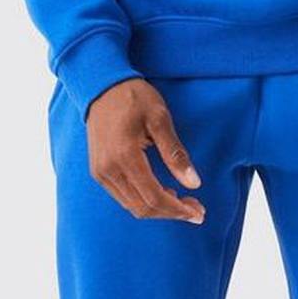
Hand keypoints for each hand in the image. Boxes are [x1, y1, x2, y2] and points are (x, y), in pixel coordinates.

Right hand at [86, 79, 204, 223]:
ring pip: (133, 207)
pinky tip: (162, 193)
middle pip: (144, 208)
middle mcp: (108, 170)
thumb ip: (176, 154)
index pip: (154, 197)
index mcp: (124, 156)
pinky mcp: (99, 172)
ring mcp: (101, 173)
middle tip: (196, 209)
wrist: (101, 85)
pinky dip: (145, 202)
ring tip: (182, 202)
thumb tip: (194, 184)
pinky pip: (124, 198)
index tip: (198, 212)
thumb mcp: (160, 119)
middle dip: (172, 213)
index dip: (178, 210)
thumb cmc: (133, 97)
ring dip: (160, 210)